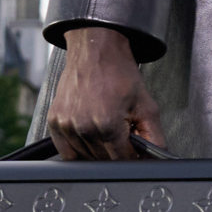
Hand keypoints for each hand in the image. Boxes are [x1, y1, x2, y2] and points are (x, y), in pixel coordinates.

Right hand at [47, 26, 165, 159]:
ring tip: (105, 125)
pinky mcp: (55, 122)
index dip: (132, 156)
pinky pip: (66, 151)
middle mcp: (84, 127)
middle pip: (104, 160)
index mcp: (107, 125)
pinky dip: (78, 148)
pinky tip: (89, 132)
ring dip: (98, 149)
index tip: (133, 146)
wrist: (96, 51)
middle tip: (121, 130)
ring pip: (86, 157)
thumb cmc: (119, 74)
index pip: (122, 160)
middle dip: (116, 150)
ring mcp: (66, 126)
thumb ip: (154, 137)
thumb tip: (156, 160)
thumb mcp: (146, 105)